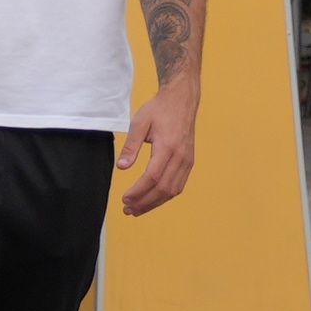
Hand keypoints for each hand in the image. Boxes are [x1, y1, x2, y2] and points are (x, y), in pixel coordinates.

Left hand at [118, 79, 199, 215]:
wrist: (182, 100)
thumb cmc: (160, 109)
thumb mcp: (139, 123)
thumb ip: (131, 146)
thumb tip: (122, 168)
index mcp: (168, 147)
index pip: (152, 177)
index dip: (138, 192)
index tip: (125, 200)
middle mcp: (181, 156)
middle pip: (163, 188)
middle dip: (145, 203)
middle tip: (128, 210)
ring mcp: (187, 160)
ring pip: (172, 190)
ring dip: (154, 203)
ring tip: (137, 210)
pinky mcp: (189, 162)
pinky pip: (178, 185)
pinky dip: (165, 196)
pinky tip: (152, 200)